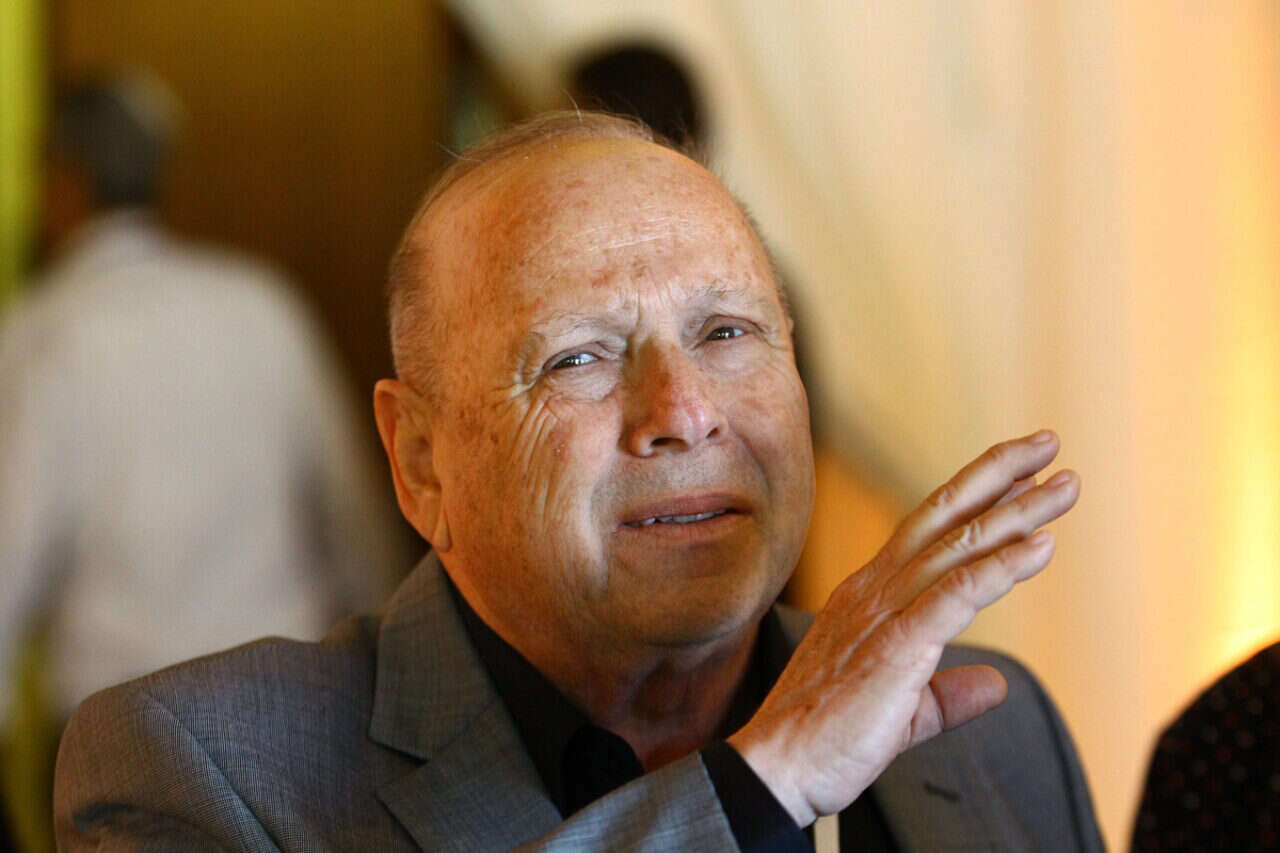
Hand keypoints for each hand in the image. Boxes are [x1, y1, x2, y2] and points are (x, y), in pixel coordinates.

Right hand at [728, 430, 1079, 825]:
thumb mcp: (903, 711)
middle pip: (943, 517)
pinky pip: (957, 595)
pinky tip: (1041, 546)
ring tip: (1064, 484)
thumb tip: (992, 684)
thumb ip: (949, 693)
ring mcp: (883, 614)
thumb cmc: (825, 739)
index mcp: (869, 598)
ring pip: (957, 546)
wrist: (777, 768)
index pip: (927, 530)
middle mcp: (874, 591)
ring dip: (1016, 511)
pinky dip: (1001, 567)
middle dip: (999, 476)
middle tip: (1048, 444)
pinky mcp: (897, 646)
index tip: (1017, 474)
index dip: (974, 495)